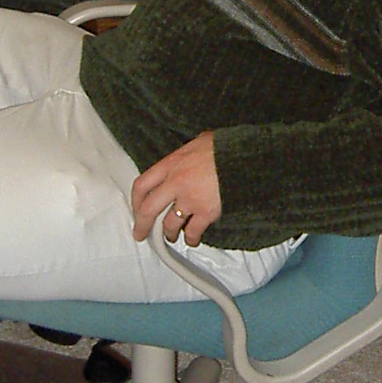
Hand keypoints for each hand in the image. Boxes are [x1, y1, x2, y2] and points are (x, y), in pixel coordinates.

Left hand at [131, 133, 220, 247]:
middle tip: (141, 234)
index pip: (142, 184)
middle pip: (148, 210)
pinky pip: (193, 232)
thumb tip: (185, 158)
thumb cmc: (226, 147)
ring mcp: (190, 199)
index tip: (136, 208)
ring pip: (170, 224)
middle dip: (142, 225)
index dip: (135, 200)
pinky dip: (192, 238)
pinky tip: (193, 239)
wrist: (245, 157)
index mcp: (172, 164)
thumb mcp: (199, 143)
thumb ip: (186, 155)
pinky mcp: (206, 212)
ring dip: (169, 233)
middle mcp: (176, 183)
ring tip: (172, 236)